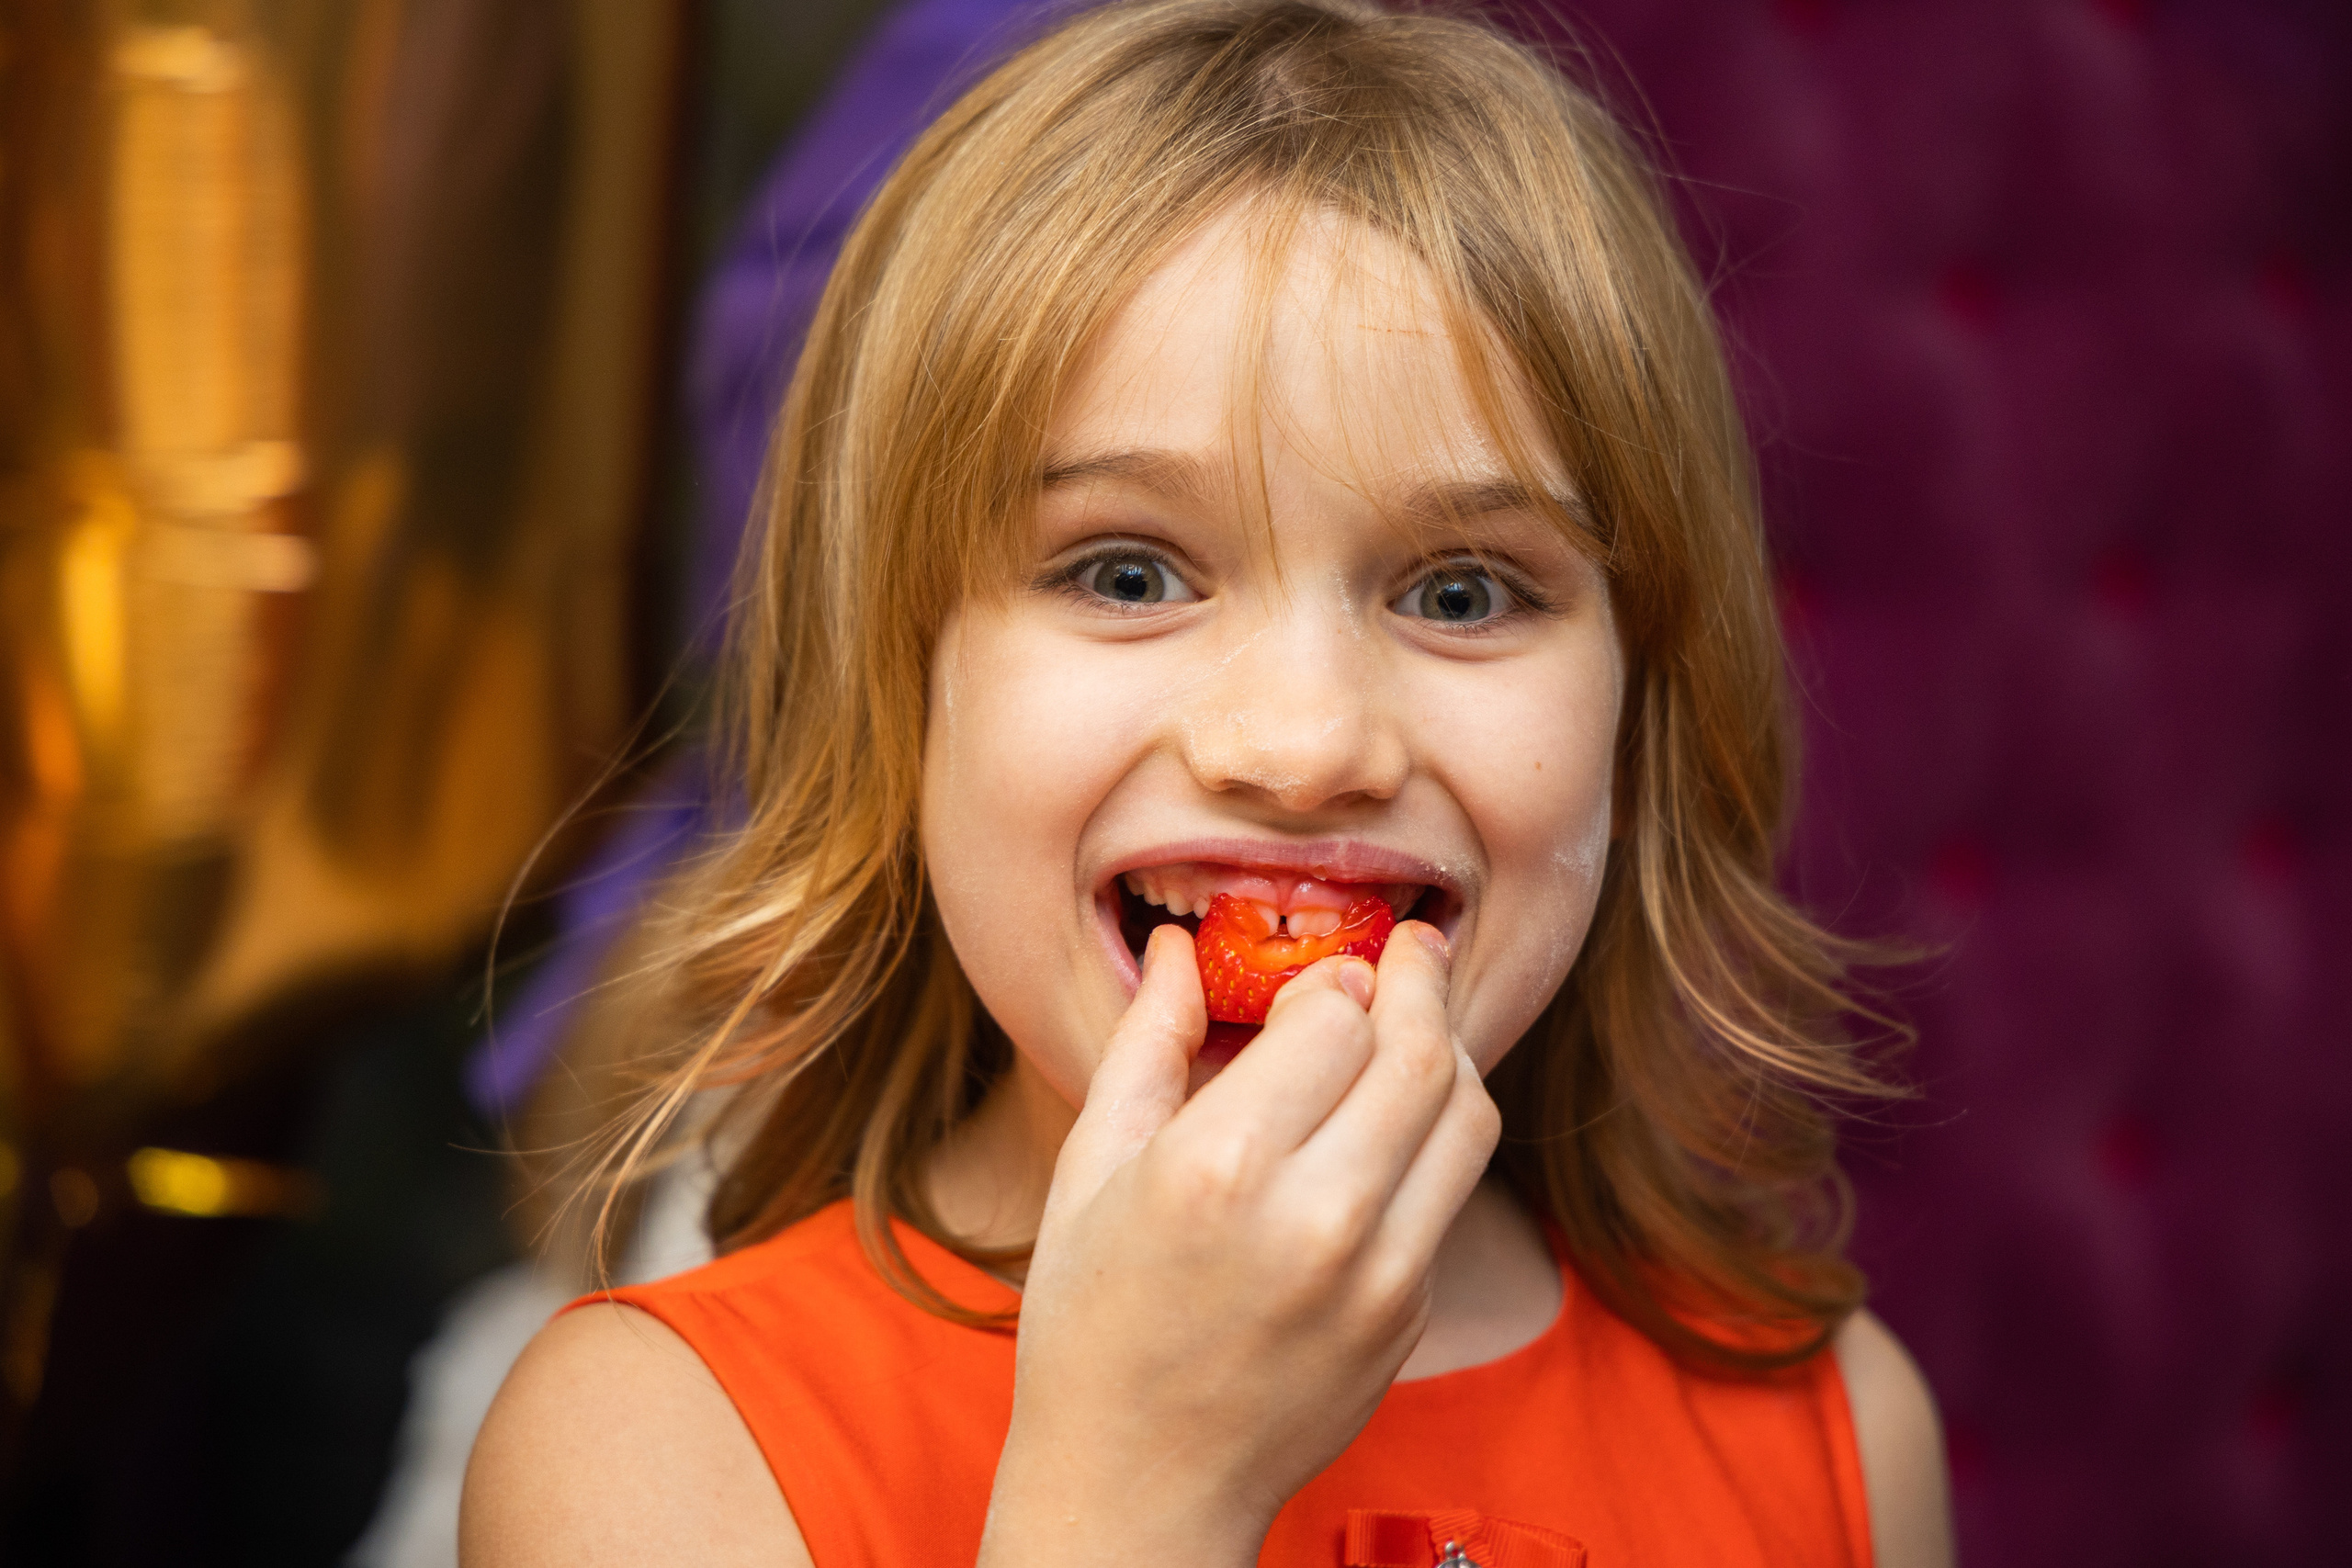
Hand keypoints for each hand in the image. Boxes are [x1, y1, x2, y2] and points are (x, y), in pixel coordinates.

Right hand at [977, 920, 1498, 1566]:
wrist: (1137, 1486)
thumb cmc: (1090, 1322)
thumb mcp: (1092, 1170)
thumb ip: (1147, 1043)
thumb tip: (1177, 945)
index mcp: (1219, 1168)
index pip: (1337, 1018)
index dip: (1337, 977)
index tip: (1323, 969)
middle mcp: (1315, 1217)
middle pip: (1423, 1055)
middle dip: (1421, 983)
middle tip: (1410, 950)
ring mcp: (1378, 1275)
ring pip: (1469, 1118)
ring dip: (1451, 1055)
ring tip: (1414, 1029)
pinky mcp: (1409, 1316)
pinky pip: (1451, 1192)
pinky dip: (1437, 1138)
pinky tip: (1394, 1124)